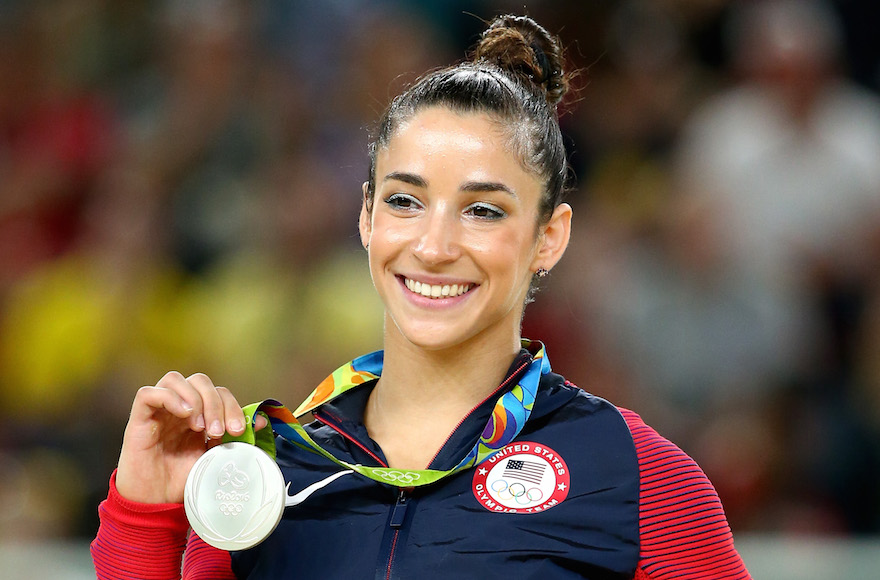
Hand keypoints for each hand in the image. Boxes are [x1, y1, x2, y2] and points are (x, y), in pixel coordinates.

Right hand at [115, 372, 264, 503]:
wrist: (156, 505)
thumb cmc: (183, 482)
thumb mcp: (216, 458)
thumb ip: (234, 439)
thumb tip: (261, 421)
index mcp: (198, 414)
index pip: (218, 392)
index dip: (232, 405)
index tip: (238, 429)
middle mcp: (178, 408)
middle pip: (200, 381)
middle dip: (216, 402)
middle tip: (219, 431)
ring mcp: (158, 412)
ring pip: (175, 379)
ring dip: (194, 398)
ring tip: (199, 427)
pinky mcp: (138, 419)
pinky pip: (148, 393)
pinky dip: (169, 398)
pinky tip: (184, 416)